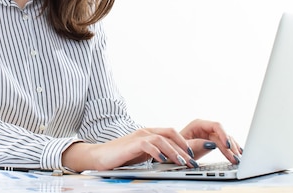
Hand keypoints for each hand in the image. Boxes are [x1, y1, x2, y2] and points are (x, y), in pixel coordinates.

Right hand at [62, 126, 200, 171]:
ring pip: (162, 139)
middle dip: (184, 146)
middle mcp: (145, 132)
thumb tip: (171, 159)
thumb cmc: (120, 156)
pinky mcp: (132, 143)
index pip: (171, 133)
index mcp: (149, 134)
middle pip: (170, 133)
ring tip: (181, 162)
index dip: (184, 142)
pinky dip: (158, 152)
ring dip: (174, 151)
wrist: (100, 156)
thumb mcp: (141, 155)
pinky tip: (162, 160)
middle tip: (192, 160)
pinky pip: (148, 145)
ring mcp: (139, 136)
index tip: (192, 155)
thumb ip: (154, 153)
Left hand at [180, 119, 242, 164]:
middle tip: (235, 158)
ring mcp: (209, 134)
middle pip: (222, 135)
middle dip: (229, 147)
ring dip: (232, 149)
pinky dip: (231, 149)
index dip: (224, 135)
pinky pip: (225, 144)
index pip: (216, 126)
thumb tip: (212, 144)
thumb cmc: (176, 147)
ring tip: (238, 159)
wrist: (173, 152)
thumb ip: (197, 145)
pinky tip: (238, 154)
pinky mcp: (212, 141)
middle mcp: (205, 127)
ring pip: (225, 139)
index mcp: (198, 124)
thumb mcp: (185, 147)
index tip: (228, 145)